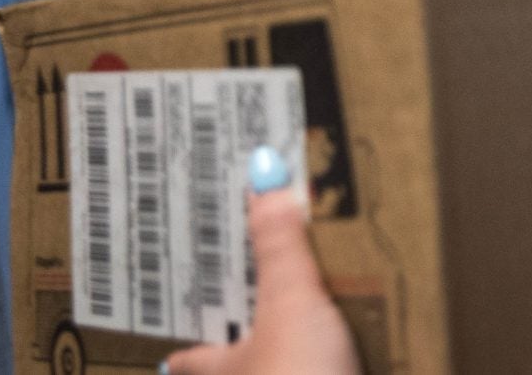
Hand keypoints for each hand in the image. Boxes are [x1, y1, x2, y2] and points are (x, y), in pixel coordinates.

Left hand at [163, 151, 361, 374]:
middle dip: (245, 360)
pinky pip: (345, 373)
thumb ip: (279, 244)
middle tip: (251, 338)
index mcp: (233, 366)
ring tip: (317, 347)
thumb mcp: (288, 301)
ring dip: (301, 364)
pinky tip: (364, 364)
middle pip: (242, 373)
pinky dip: (352, 368)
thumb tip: (262, 176)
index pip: (198, 358)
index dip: (185, 354)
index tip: (167, 355)